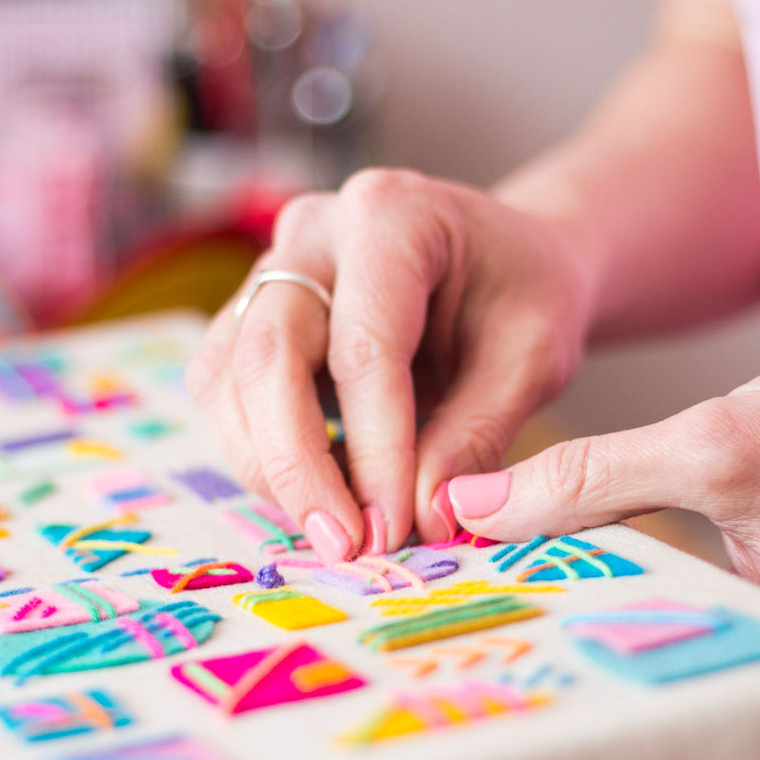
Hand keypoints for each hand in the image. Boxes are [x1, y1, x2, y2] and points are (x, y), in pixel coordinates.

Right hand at [187, 168, 594, 560]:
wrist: (507, 260)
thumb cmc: (525, 295)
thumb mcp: (533, 359)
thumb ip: (476, 434)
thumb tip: (420, 518)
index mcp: (390, 214)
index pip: (362, 348)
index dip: (373, 450)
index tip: (395, 529)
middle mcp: (311, 230)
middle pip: (266, 355)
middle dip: (298, 465)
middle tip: (346, 545)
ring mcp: (269, 269)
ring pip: (228, 379)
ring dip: (271, 468)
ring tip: (339, 529)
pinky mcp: (248, 315)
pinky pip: (226, 392)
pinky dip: (262, 454)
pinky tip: (319, 494)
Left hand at [443, 331, 759, 638]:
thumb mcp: (722, 440)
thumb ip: (591, 478)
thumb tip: (468, 511)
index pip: (617, 663)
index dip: (524, 631)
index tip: (432, 606)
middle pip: (631, 658)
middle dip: (542, 621)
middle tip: (434, 593)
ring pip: (655, 631)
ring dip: (578, 594)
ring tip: (473, 573)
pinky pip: (687, 607)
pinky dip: (627, 578)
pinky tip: (556, 554)